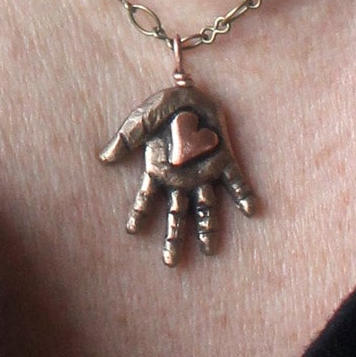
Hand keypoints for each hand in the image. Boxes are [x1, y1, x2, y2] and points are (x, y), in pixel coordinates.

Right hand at [98, 81, 258, 265]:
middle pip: (177, 214)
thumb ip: (126, 138)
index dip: (140, 214)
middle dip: (174, 238)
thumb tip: (104, 157)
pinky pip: (236, 181)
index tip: (132, 231)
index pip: (147, 199)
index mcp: (159, 171)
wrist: (190, 93)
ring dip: (207, 228)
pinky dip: (243, 195)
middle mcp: (182, 179)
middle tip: (170, 263)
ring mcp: (204, 172)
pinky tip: (251, 211)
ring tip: (209, 252)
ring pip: (206, 206)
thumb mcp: (140, 120)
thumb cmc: (163, 108)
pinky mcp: (224, 160)